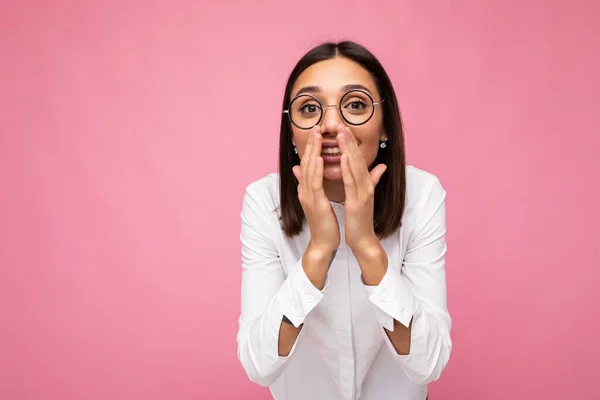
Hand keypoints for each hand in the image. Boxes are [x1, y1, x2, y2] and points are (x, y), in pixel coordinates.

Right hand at [292, 126, 340, 253]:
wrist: (323, 241)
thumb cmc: (325, 221)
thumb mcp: (318, 199)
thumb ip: (312, 183)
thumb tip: (301, 169)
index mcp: (307, 188)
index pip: (308, 163)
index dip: (312, 147)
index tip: (317, 131)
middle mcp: (304, 189)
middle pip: (306, 162)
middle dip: (311, 144)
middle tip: (316, 126)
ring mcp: (307, 196)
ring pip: (309, 169)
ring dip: (314, 151)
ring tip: (318, 136)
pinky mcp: (314, 203)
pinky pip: (315, 183)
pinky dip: (317, 169)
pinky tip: (321, 158)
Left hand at [337, 125, 386, 251]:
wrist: (363, 239)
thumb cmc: (360, 219)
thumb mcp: (365, 196)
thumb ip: (373, 179)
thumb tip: (382, 166)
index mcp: (365, 183)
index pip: (358, 159)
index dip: (352, 142)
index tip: (344, 127)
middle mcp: (366, 185)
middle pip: (357, 158)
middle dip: (350, 140)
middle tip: (342, 123)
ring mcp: (363, 193)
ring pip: (355, 166)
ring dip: (349, 148)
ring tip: (342, 133)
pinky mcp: (358, 202)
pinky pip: (352, 182)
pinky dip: (348, 169)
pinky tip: (343, 157)